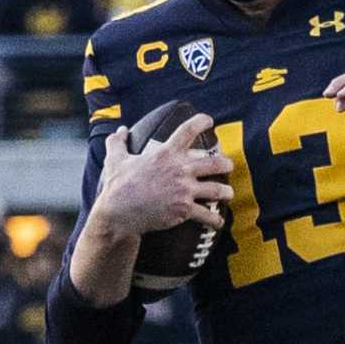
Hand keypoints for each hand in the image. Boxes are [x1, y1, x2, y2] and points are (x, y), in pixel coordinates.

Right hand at [90, 113, 231, 237]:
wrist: (119, 212)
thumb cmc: (117, 186)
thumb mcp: (115, 160)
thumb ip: (117, 142)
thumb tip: (119, 130)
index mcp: (166, 154)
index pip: (188, 130)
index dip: (202, 122)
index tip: (209, 121)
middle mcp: (180, 170)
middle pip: (214, 163)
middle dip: (226, 164)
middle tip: (228, 165)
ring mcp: (184, 190)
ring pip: (217, 190)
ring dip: (226, 192)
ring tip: (228, 193)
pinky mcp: (184, 210)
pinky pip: (207, 215)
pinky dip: (215, 220)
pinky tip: (218, 222)